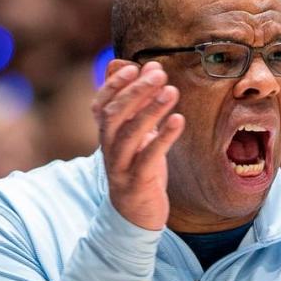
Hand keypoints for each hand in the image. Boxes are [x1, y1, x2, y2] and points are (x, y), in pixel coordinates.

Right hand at [91, 60, 184, 229]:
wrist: (136, 215)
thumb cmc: (138, 168)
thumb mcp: (134, 134)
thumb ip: (132, 102)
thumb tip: (132, 64)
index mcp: (106, 135)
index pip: (101, 104)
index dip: (115, 85)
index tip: (135, 66)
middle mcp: (109, 148)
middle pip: (114, 115)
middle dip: (136, 91)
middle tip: (159, 73)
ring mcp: (121, 166)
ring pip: (129, 134)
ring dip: (151, 110)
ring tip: (172, 90)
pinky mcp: (137, 183)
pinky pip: (148, 158)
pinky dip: (163, 137)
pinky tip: (179, 120)